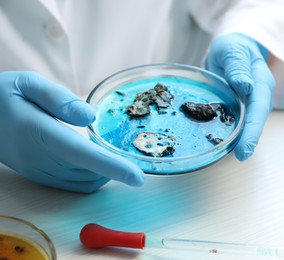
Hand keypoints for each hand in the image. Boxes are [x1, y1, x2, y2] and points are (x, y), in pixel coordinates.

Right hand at [0, 71, 143, 192]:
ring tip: (116, 156)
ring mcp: (37, 170)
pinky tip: (97, 164)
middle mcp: (38, 157)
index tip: (138, 177)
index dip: (113, 167)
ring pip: (82, 182)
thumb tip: (90, 117)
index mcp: (38, 131)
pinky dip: (91, 178)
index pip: (83, 155)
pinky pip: (71, 185)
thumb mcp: (28, 84)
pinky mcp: (37, 175)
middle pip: (88, 173)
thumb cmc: (3, 94)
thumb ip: (58, 98)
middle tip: (130, 153)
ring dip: (105, 174)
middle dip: (116, 169)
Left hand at [206, 33, 274, 160]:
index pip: (258, 107)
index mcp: (260, 81)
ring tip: (237, 154)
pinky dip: (237, 132)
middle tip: (241, 156)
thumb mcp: (232, 50)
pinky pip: (242, 120)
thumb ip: (237, 66)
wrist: (237, 47)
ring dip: (245, 138)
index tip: (245, 147)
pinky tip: (228, 143)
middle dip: (251, 139)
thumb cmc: (233, 47)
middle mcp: (260, 94)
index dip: (252, 128)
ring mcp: (253, 101)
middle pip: (258, 119)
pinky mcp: (244, 106)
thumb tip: (246, 86)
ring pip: (251, 122)